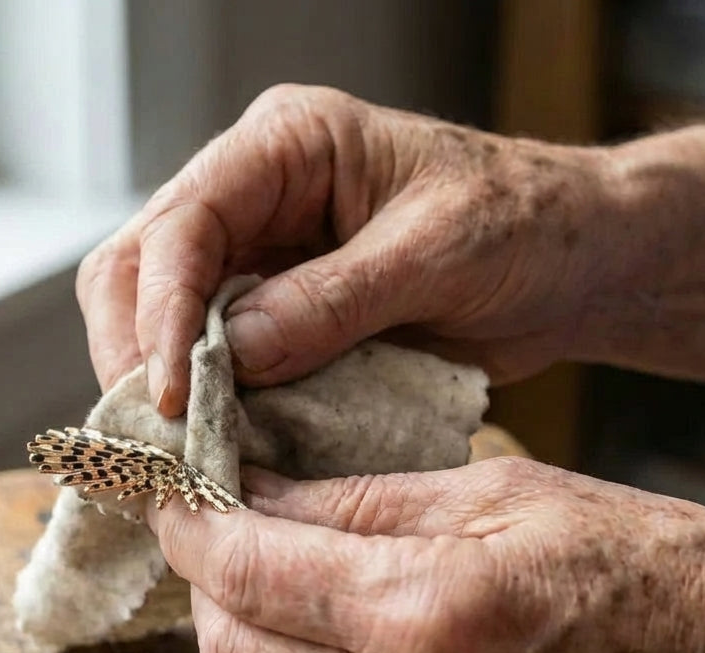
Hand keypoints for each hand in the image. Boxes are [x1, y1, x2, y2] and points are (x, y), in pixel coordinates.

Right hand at [77, 85, 704, 414]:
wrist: (569, 263)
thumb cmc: (524, 226)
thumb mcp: (437, 253)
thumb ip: (333, 300)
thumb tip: (232, 354)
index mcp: (286, 148)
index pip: (182, 224)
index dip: (161, 313)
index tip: (171, 396)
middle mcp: (254, 196)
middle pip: (139, 268)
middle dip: (135, 353)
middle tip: (153, 437)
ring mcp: (259, 258)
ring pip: (159, 318)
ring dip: (160, 386)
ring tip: (177, 452)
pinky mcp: (276, 315)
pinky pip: (211, 359)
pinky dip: (206, 404)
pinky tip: (215, 444)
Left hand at [148, 459, 704, 652]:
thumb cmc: (650, 572)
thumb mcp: (505, 497)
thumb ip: (361, 502)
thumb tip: (256, 495)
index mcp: (430, 613)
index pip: (249, 570)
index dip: (191, 529)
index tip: (172, 500)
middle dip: (210, 591)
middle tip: (226, 541)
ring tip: (285, 603)